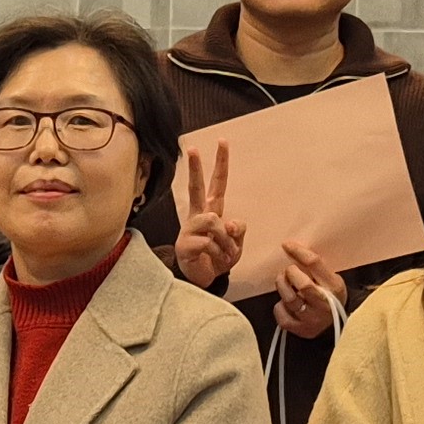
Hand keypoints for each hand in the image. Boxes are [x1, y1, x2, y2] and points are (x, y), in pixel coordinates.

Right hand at [172, 143, 245, 286]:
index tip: (222, 141)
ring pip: (213, 221)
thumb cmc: (218, 259)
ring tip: (226, 252)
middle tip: (192, 149)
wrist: (204, 281)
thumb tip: (229, 223)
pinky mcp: (185, 244)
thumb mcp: (237, 245)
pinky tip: (216, 260)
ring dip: (226, 239)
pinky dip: (219, 253)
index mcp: (212, 211)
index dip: (221, 164)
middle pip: (196, 188)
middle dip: (194, 168)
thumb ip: (238, 231)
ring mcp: (190, 229)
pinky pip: (209, 242)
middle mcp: (199, 216)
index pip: (218, 184)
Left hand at [274, 239, 344, 338]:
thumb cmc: (328, 296)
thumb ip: (315, 267)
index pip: (315, 264)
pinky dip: (279, 306)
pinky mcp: (299, 329)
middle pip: (303, 284)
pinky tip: (285, 303)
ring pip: (289, 299)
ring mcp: (311, 319)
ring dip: (282, 286)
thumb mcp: (330, 279)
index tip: (287, 245)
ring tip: (283, 282)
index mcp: (334, 287)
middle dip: (290, 273)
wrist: (334, 326)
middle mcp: (324, 304)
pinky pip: (281, 313)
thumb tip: (291, 248)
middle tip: (288, 271)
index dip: (299, 252)